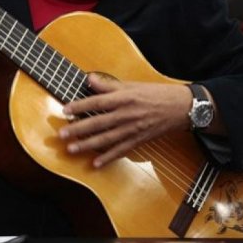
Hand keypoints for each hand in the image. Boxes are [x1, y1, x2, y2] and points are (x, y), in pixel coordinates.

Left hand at [58, 73, 192, 167]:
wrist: (180, 107)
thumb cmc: (155, 93)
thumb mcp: (131, 85)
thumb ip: (108, 84)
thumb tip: (88, 79)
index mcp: (124, 98)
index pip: (97, 102)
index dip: (80, 106)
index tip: (65, 110)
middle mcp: (126, 114)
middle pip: (98, 123)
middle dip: (78, 130)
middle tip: (62, 135)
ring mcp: (132, 129)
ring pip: (106, 139)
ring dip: (87, 145)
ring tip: (71, 149)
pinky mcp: (138, 140)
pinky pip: (121, 150)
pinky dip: (108, 158)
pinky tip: (96, 163)